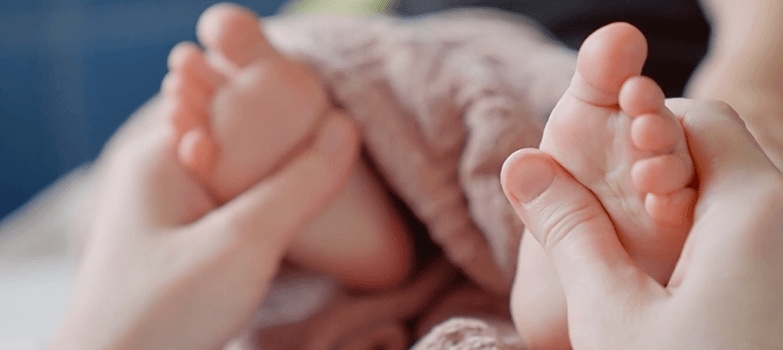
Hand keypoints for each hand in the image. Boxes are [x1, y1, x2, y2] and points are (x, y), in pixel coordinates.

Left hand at [50, 103, 358, 349]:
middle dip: (285, 140)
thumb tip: (345, 126)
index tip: (331, 116)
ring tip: (318, 180)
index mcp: (158, 155)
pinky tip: (287, 217)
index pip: (232, 100)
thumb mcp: (243, 244)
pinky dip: (261, 204)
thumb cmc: (164, 315)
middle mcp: (156, 173)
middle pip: (236, 134)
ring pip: (236, 171)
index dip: (286, 102)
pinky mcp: (177, 240)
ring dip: (275, 176)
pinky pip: (229, 202)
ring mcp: (165, 208)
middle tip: (332, 148)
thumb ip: (298, 185)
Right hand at [502, 99, 782, 348]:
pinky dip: (711, 247)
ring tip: (639, 266)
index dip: (639, 130)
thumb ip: (568, 230)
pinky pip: (758, 243)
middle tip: (610, 219)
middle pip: (724, 155)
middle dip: (658, 171)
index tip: (600, 171)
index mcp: (755, 209)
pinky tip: (679, 296)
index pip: (698, 119)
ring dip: (682, 214)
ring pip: (739, 201)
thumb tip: (523, 164)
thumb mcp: (612, 314)